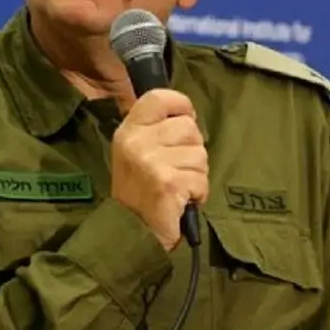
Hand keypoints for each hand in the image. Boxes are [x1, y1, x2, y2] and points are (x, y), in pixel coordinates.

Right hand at [111, 88, 207, 251]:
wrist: (131, 232)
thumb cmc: (140, 192)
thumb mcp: (137, 152)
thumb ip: (156, 130)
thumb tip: (188, 114)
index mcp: (128, 130)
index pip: (160, 97)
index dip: (181, 106)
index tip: (185, 120)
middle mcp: (136, 142)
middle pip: (189, 126)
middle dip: (192, 149)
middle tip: (176, 169)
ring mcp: (151, 162)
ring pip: (199, 154)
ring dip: (196, 174)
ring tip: (178, 186)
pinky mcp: (168, 183)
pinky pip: (201, 178)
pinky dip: (198, 192)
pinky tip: (181, 200)